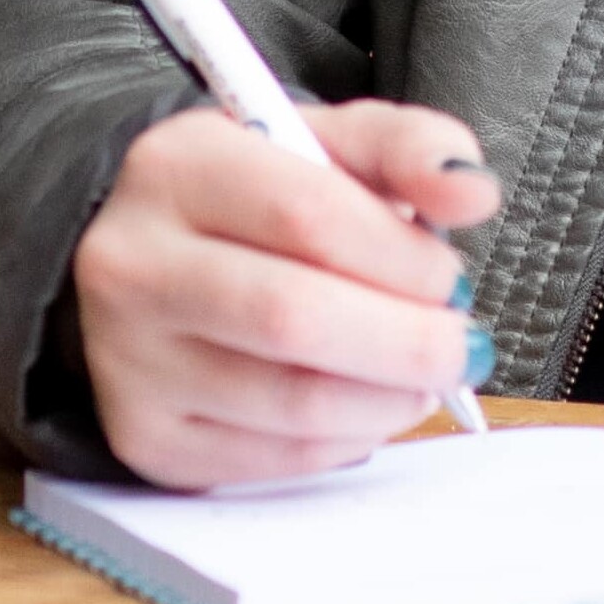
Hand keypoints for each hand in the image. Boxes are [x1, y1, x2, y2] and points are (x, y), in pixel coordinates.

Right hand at [73, 100, 504, 488]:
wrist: (137, 263)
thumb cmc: (249, 200)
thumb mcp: (319, 143)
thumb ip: (406, 149)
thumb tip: (473, 192)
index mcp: (175, 170)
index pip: (306, 215)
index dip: (401, 256)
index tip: (447, 273)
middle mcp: (133, 267)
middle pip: (292, 319)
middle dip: (407, 343)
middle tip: (461, 345)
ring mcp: (130, 363)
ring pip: (291, 404)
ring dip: (388, 399)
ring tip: (421, 375)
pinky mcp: (147, 440)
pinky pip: (276, 459)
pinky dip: (347, 439)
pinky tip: (364, 403)